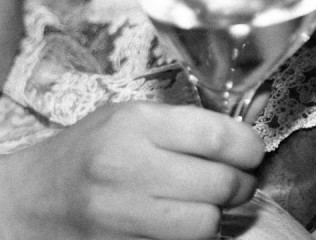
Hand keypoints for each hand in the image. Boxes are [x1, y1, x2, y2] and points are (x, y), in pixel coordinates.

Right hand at [0, 102, 262, 239]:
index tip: (253, 153)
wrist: (32, 199)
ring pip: (206, 223)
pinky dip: (191, 235)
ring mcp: (121, 212)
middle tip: (238, 182)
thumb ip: (187, 124)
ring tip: (209, 203)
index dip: (249, 148)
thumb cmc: (89, 152)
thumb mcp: (132, 119)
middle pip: (220, 183)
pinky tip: (181, 221)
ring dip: (217, 215)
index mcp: (135, 124)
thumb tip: (248, 136)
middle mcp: (127, 166)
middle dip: (241, 184)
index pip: (218, 136)